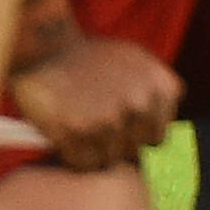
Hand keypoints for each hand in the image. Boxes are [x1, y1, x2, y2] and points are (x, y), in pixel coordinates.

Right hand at [5, 32, 182, 170]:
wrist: (47, 46)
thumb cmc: (89, 56)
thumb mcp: (136, 62)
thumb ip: (153, 94)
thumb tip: (161, 134)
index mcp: (161, 87)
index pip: (158, 135)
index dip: (137, 134)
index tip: (121, 125)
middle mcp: (140, 104)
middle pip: (136, 150)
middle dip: (117, 144)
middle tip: (96, 128)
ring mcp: (110, 120)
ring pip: (110, 159)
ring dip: (94, 150)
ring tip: (80, 126)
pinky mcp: (79, 132)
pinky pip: (85, 163)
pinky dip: (74, 154)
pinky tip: (66, 134)